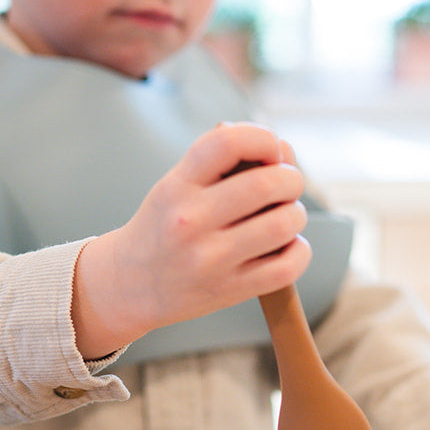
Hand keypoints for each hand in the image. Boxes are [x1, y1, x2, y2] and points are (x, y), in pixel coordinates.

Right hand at [72, 123, 310, 356]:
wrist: (130, 284)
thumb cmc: (164, 226)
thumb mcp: (176, 185)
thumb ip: (224, 162)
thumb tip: (285, 149)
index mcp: (176, 186)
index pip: (229, 142)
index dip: (263, 138)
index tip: (270, 151)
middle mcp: (190, 221)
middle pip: (267, 184)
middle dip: (291, 180)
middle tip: (287, 186)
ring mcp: (210, 260)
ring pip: (284, 224)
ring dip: (296, 214)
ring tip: (285, 216)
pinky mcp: (229, 290)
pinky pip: (287, 266)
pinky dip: (299, 250)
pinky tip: (284, 246)